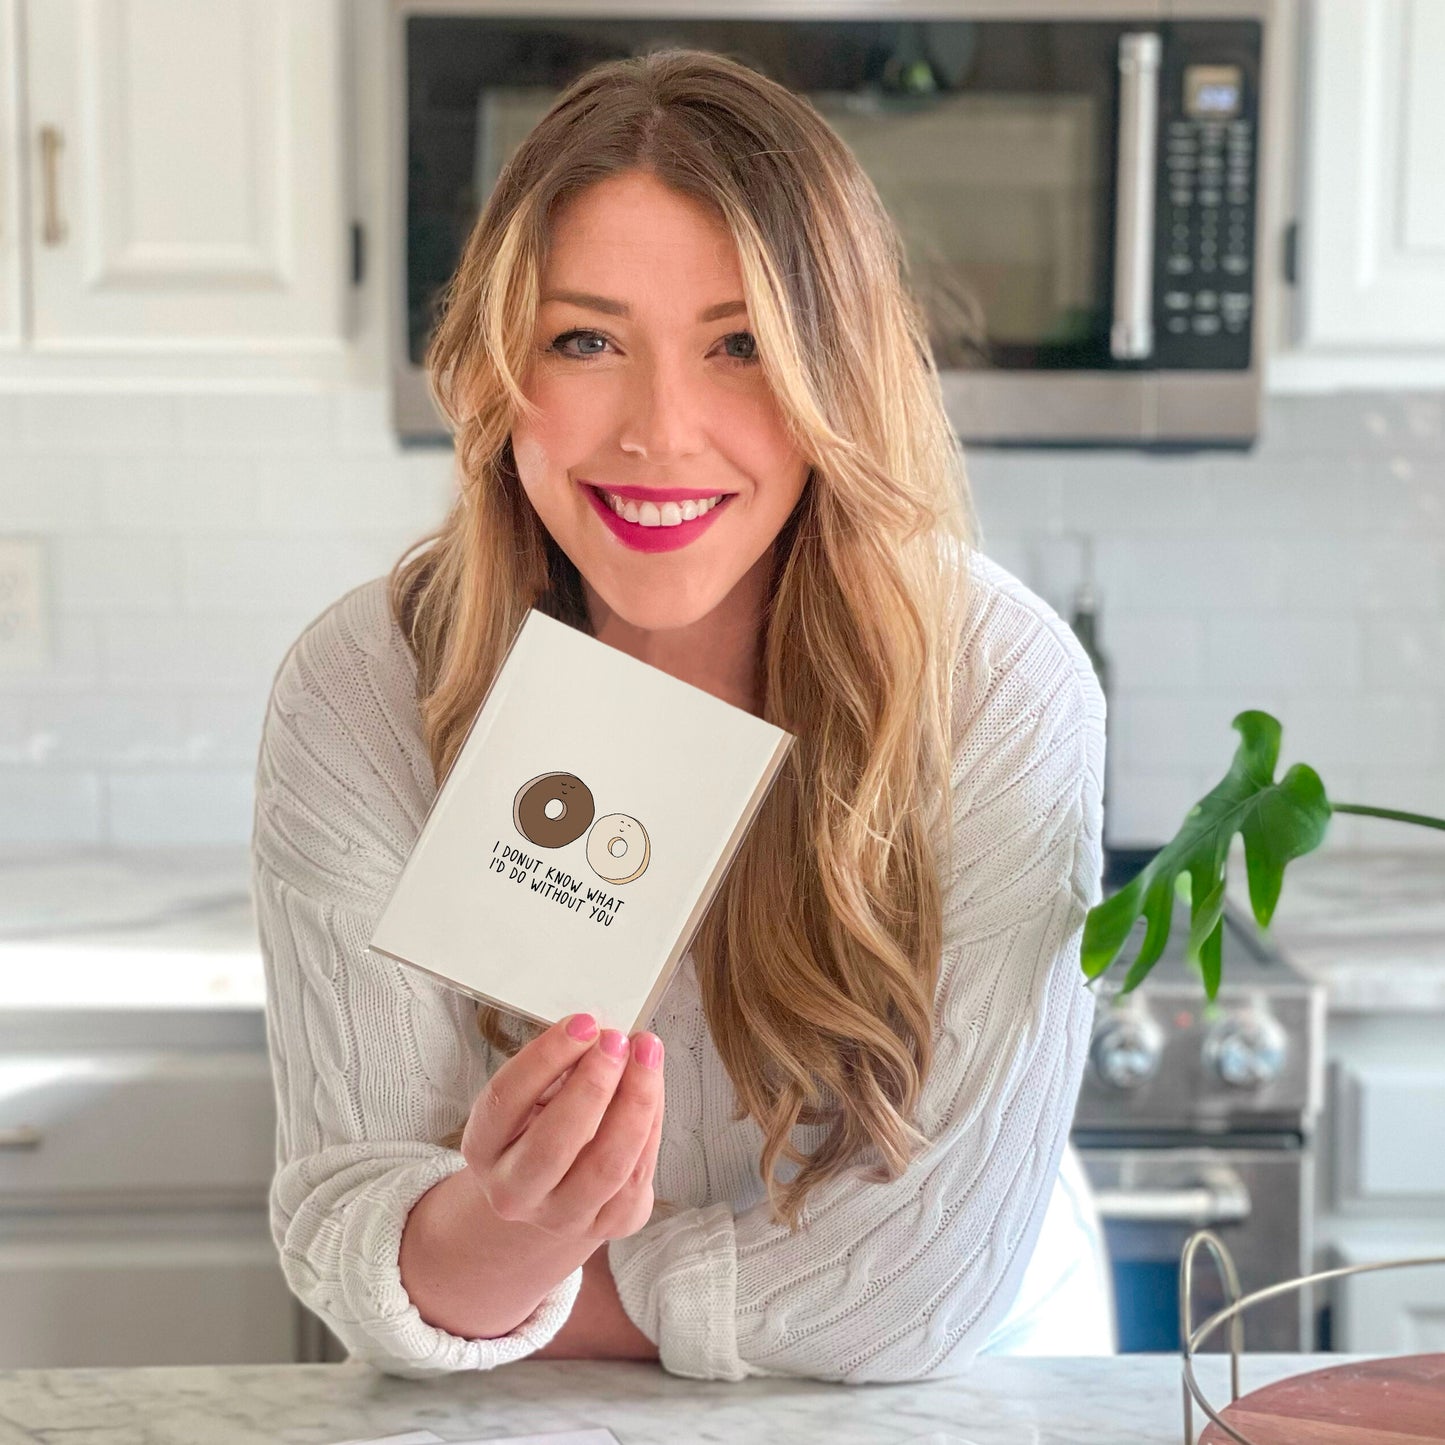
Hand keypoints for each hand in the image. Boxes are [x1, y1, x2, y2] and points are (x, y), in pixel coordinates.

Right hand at [461, 1014, 663, 1247]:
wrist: (549, 1192)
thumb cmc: (542, 1123)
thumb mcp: (533, 1092)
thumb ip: (561, 1066)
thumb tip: (602, 1034)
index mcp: (483, 1147)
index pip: (506, 1099)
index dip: (546, 1056)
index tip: (584, 1022)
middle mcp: (514, 1191)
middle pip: (554, 1144)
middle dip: (592, 1085)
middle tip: (617, 1041)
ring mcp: (560, 1216)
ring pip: (606, 1166)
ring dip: (635, 1102)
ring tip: (648, 1055)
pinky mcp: (607, 1227)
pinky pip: (638, 1177)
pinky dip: (651, 1126)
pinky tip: (654, 1090)